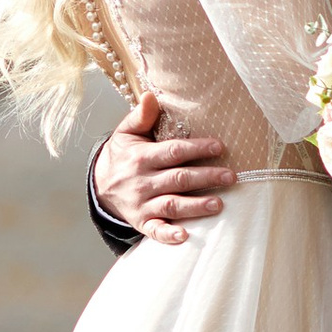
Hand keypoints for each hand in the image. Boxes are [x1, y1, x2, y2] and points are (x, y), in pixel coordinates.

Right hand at [95, 91, 234, 245]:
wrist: (100, 185)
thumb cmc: (122, 155)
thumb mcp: (126, 132)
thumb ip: (141, 115)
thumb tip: (151, 94)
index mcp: (142, 157)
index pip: (174, 152)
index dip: (197, 148)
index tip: (220, 147)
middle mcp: (143, 182)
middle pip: (178, 179)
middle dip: (206, 177)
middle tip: (231, 177)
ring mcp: (142, 204)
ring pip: (172, 205)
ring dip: (196, 206)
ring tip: (219, 204)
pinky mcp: (142, 223)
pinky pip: (156, 231)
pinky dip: (169, 236)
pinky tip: (185, 236)